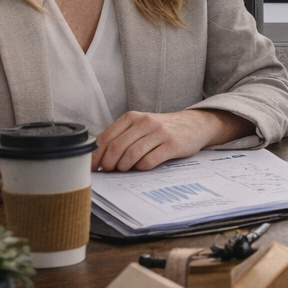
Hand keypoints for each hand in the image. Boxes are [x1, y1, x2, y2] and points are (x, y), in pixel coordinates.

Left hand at [92, 109, 253, 172]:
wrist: (195, 124)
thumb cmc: (162, 129)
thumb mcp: (141, 126)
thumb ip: (121, 136)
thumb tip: (98, 157)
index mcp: (133, 117)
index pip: (106, 137)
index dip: (96, 155)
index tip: (93, 167)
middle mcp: (145, 122)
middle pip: (117, 147)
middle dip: (108, 164)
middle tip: (109, 171)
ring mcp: (160, 133)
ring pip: (131, 155)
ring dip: (124, 167)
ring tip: (126, 169)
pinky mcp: (172, 144)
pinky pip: (149, 161)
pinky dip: (141, 168)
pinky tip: (143, 167)